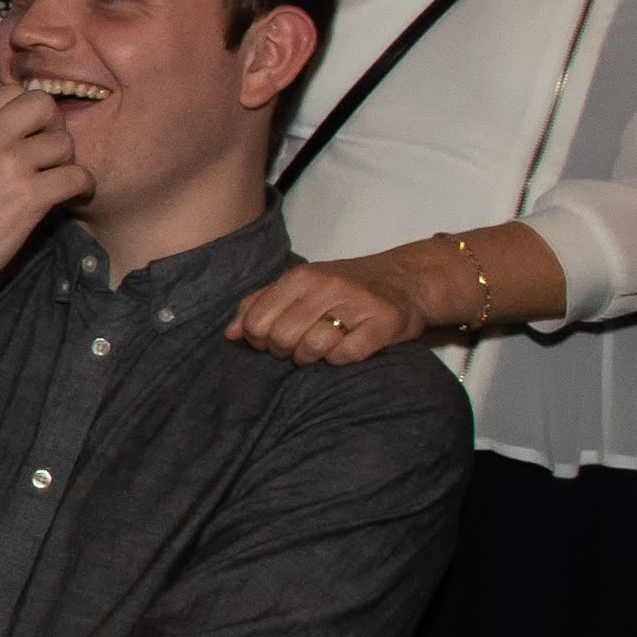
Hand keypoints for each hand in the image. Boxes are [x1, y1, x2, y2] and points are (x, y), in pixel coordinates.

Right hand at [0, 84, 85, 300]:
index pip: (11, 92)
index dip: (27, 114)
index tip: (29, 136)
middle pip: (42, 104)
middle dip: (53, 126)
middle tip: (49, 155)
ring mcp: (8, 165)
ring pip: (64, 142)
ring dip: (67, 162)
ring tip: (57, 182)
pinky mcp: (29, 197)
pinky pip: (77, 176)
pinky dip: (83, 187)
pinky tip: (73, 198)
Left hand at [229, 256, 426, 366]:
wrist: (407, 280)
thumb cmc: (345, 288)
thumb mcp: (300, 287)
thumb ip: (260, 305)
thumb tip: (229, 335)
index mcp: (301, 277)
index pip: (257, 322)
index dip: (259, 340)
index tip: (273, 340)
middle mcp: (327, 286)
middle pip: (281, 337)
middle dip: (285, 351)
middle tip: (299, 347)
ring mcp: (356, 304)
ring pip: (311, 348)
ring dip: (312, 358)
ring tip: (322, 349)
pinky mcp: (382, 323)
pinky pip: (345, 355)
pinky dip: (341, 359)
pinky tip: (347, 349)